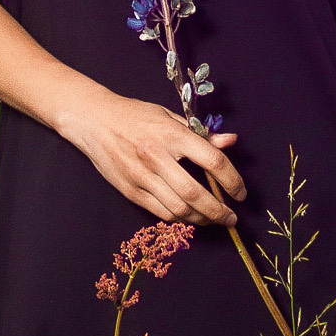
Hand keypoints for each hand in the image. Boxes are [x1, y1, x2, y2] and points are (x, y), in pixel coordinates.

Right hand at [51, 87, 244, 223]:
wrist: (94, 121)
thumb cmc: (135, 116)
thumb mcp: (170, 117)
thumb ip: (202, 134)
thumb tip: (231, 141)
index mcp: (172, 135)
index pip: (212, 161)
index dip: (232, 180)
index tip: (241, 193)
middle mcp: (157, 157)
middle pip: (195, 193)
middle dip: (218, 211)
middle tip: (231, 218)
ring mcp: (142, 176)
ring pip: (178, 208)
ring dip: (200, 219)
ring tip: (212, 219)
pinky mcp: (130, 190)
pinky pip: (160, 212)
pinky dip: (179, 218)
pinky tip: (189, 216)